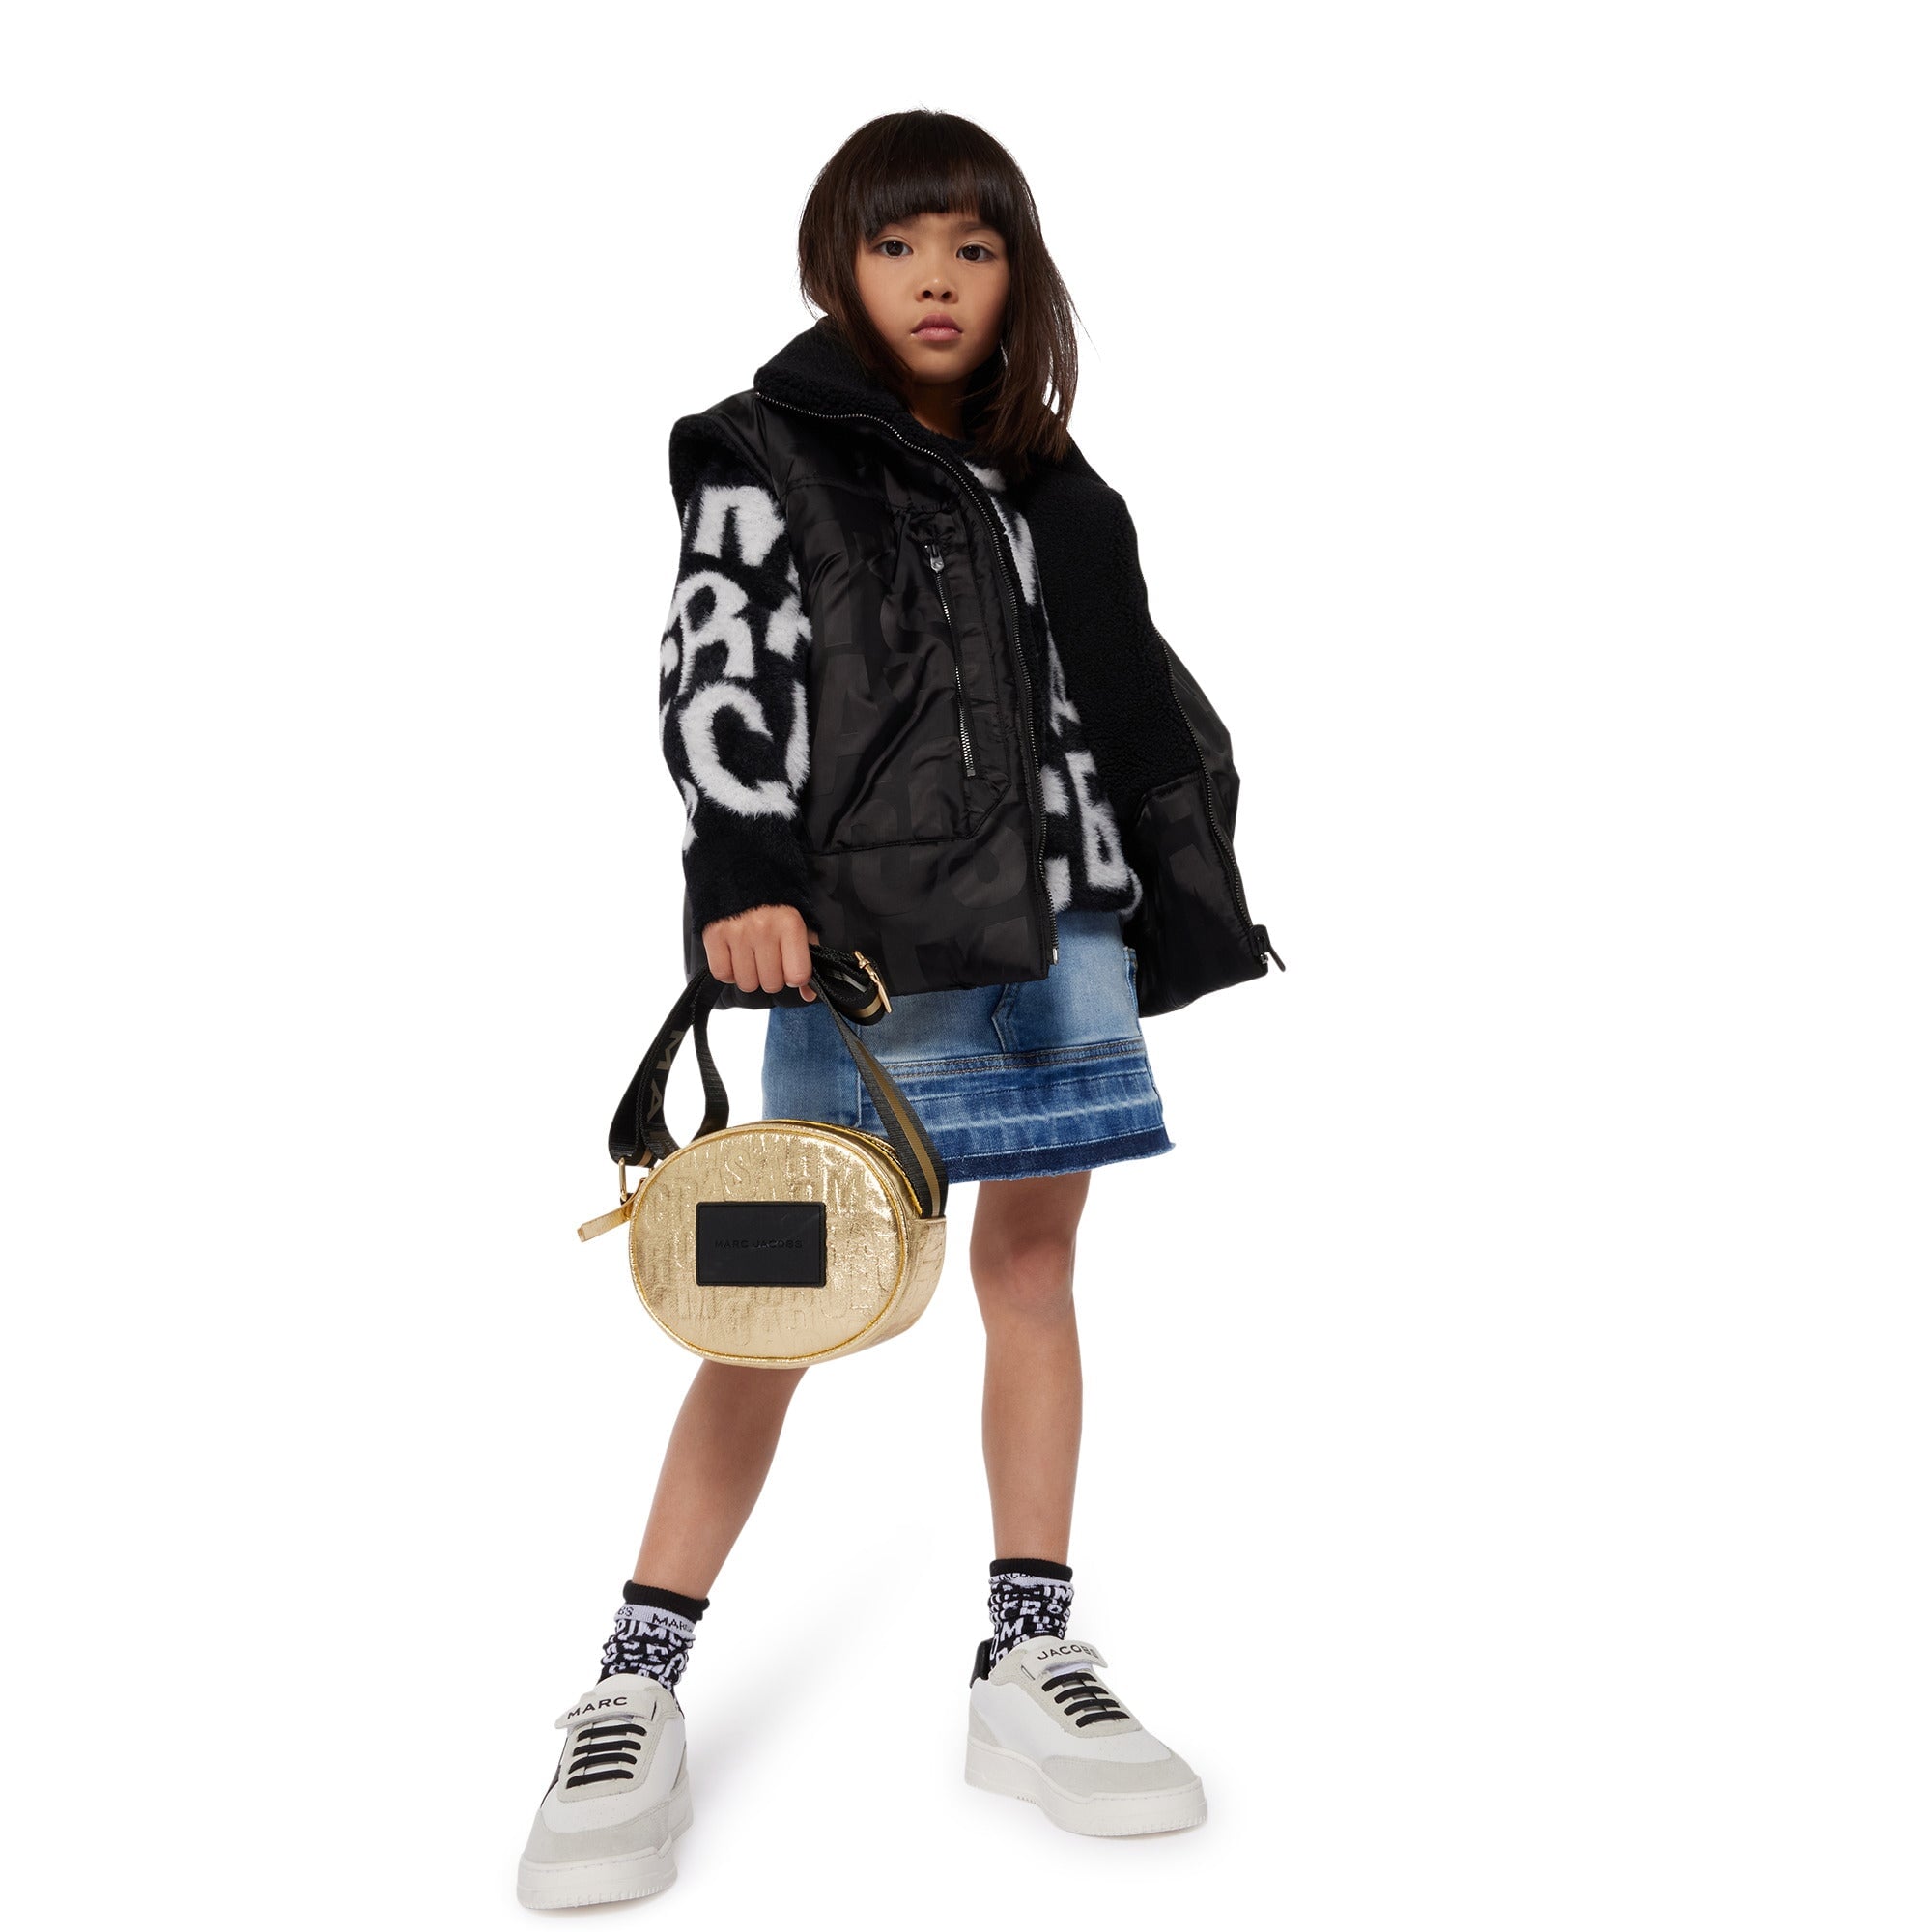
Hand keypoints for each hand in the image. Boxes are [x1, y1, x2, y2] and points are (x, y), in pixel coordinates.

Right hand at [702, 904, 820, 1000]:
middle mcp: (763, 929)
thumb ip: (808, 958)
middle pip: (771, 984)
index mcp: (790, 924)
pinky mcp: (713, 935)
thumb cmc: (774, 902)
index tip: (790, 965)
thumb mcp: (799, 922)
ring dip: (749, 974)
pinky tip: (734, 954)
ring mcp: (736, 933)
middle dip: (771, 976)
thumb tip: (809, 996)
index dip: (794, 976)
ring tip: (750, 954)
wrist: (740, 868)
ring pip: (747, 983)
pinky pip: (722, 974)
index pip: (797, 975)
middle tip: (768, 957)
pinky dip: (728, 970)